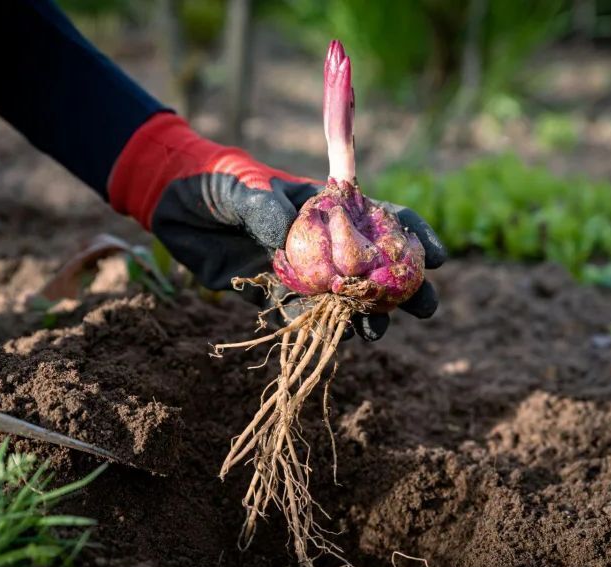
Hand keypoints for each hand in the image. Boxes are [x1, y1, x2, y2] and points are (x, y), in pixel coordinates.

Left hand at [107, 113, 445, 339]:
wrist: (173, 203)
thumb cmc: (215, 181)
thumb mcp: (240, 187)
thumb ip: (263, 209)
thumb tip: (283, 239)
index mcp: (325, 206)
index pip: (381, 217)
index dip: (412, 235)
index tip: (437, 258)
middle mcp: (321, 240)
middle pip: (373, 265)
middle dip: (403, 287)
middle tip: (426, 309)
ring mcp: (300, 270)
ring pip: (342, 297)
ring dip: (364, 316)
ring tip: (376, 334)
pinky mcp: (271, 294)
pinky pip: (301, 316)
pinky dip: (319, 329)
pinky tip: (337, 341)